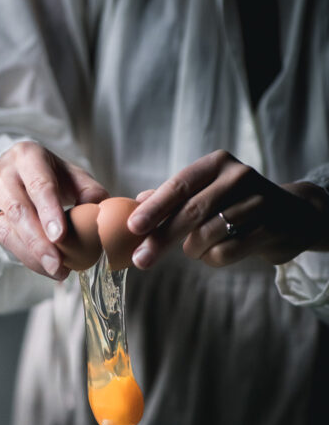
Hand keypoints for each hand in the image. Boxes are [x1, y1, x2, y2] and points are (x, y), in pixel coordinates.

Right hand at [0, 142, 107, 280]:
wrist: (18, 173)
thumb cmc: (50, 175)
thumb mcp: (72, 175)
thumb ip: (89, 190)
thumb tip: (95, 208)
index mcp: (28, 155)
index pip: (38, 185)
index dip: (49, 212)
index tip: (60, 237)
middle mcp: (3, 172)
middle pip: (18, 210)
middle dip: (39, 243)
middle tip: (57, 265)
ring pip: (7, 229)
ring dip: (31, 255)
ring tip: (55, 271)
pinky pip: (3, 240)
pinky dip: (25, 257)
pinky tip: (43, 267)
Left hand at [127, 150, 328, 269]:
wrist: (292, 216)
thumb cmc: (237, 205)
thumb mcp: (206, 192)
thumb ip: (173, 198)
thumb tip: (137, 202)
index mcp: (217, 164)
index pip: (179, 185)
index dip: (155, 207)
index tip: (133, 227)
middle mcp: (238, 176)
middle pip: (191, 212)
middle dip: (162, 239)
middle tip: (141, 260)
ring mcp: (257, 201)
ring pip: (207, 235)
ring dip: (193, 249)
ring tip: (196, 248)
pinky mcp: (269, 227)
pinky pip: (226, 251)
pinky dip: (212, 258)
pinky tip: (215, 253)